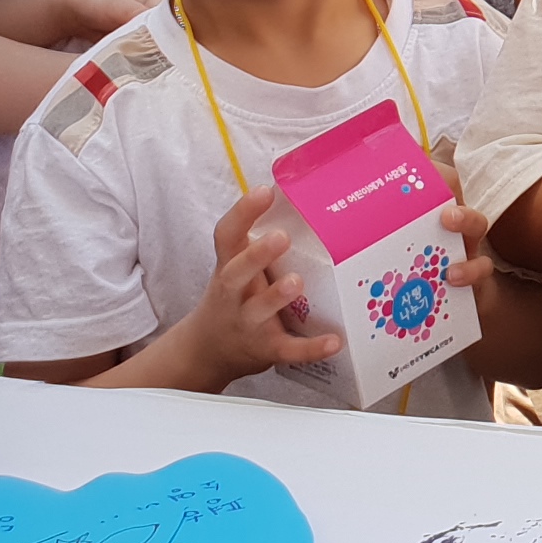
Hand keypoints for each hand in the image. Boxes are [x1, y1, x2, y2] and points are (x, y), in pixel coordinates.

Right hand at [158, 186, 343, 390]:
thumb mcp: (234, 266)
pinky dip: (311, 348)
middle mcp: (233, 294)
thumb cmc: (233, 296)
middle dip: (257, 255)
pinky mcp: (266, 349)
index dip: (242, 212)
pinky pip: (289, 349)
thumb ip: (257, 239)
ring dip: (276, 297)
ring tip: (296, 282)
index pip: (227, 236)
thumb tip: (299, 193)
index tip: (263, 191)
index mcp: (229, 266)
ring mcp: (247, 323)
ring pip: (259, 311)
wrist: (206, 351)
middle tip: (280, 237)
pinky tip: (334, 341)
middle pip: (236, 273)